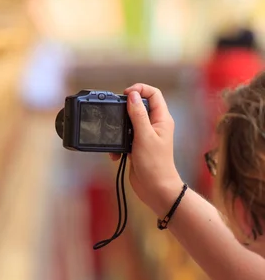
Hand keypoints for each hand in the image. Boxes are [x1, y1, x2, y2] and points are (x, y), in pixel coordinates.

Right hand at [110, 84, 183, 215]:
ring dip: (119, 130)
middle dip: (125, 110)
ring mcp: (146, 137)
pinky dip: (118, 145)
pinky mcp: (137, 147)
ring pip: (129, 123)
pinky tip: (117, 155)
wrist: (156, 189)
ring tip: (116, 138)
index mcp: (162, 119)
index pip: (154, 94)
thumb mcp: (144, 136)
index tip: (126, 94)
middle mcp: (155, 126)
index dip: (140, 90)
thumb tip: (133, 95)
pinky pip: (124, 139)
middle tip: (116, 115)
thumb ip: (138, 114)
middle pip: (139, 106)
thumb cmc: (155, 165)